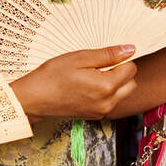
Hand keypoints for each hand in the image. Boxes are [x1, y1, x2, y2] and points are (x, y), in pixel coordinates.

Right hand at [8, 45, 137, 121]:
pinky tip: (88, 87)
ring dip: (116, 84)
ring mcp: (101, 111)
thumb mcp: (80, 58)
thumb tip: (130, 50)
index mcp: (106, 86)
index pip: (131, 69)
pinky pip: (111, 102)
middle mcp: (107, 102)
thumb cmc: (52, 76)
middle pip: (131, 84)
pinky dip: (106, 94)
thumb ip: (108, 55)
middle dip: (122, 73)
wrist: (34, 99)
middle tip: (100, 66)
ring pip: (123, 94)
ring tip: (93, 76)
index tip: (105, 58)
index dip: (121, 60)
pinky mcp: (95, 116)